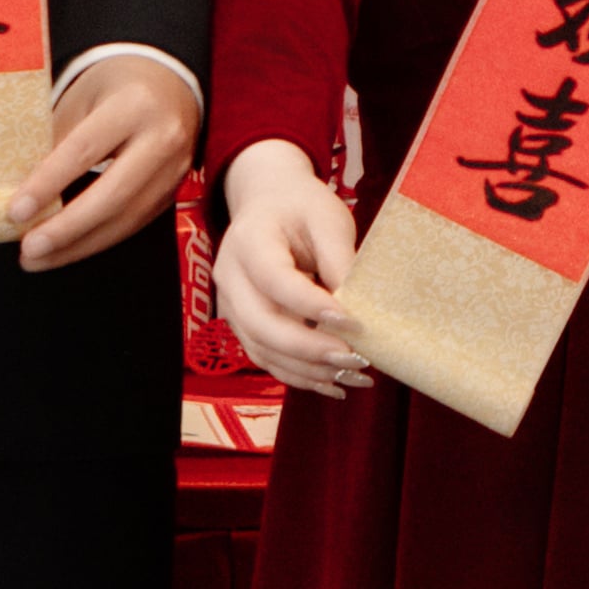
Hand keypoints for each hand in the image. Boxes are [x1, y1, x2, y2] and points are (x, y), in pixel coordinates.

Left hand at [9, 54, 199, 271]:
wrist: (170, 84)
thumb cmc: (115, 87)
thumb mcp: (82, 98)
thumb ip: (56, 139)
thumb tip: (18, 188)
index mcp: (134, 104)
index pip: (85, 151)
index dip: (48, 184)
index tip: (16, 211)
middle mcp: (162, 139)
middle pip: (113, 195)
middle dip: (67, 228)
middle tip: (29, 248)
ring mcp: (174, 170)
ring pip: (126, 219)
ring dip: (78, 245)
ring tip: (38, 258)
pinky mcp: (172, 193)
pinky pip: (133, 224)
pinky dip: (96, 240)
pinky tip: (67, 250)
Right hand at [213, 139, 372, 393]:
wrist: (269, 204)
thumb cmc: (301, 208)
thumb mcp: (327, 218)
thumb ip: (339, 259)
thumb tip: (358, 307)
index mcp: (249, 241)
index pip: (275, 280)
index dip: (311, 305)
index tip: (353, 322)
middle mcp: (231, 277)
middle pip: (261, 324)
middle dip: (309, 348)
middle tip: (355, 359)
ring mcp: (232, 306)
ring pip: (263, 350)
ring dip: (309, 371)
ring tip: (355, 377)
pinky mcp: (243, 326)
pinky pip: (267, 359)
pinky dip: (300, 376)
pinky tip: (335, 384)